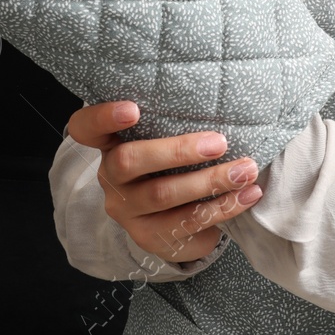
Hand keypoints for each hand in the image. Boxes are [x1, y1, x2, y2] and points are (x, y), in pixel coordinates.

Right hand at [66, 100, 263, 266]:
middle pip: (130, 161)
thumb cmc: (171, 165)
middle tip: (219, 142)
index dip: (103, 117)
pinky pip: (188, 222)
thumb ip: (171, 123)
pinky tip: (248, 194)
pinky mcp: (150, 236)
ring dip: (211, 181)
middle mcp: (111, 178)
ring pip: (164, 195)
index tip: (133, 109)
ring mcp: (128, 211)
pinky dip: (224, 206)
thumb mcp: (163, 141)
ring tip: (245, 170)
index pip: (86, 128)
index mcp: (108, 145)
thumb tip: (220, 97)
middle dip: (178, 151)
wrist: (169, 220)